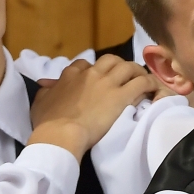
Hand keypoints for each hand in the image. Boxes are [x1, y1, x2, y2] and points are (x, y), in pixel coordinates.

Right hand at [27, 55, 158, 159]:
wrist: (61, 133)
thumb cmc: (47, 122)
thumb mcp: (40, 102)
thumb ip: (46, 91)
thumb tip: (46, 85)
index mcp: (71, 74)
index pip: (84, 63)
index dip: (93, 69)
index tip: (98, 78)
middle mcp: (91, 74)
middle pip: (110, 60)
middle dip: (118, 65)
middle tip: (124, 76)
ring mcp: (108, 83)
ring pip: (129, 66)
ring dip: (137, 71)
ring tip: (142, 80)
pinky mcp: (121, 95)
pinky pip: (142, 82)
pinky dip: (150, 83)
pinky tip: (154, 89)